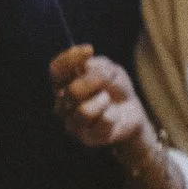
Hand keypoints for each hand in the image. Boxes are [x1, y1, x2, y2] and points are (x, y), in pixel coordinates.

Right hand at [50, 45, 160, 174]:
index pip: (56, 70)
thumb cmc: (115, 88)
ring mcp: (72, 123)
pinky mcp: (87, 138)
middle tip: (105, 85)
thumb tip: (84, 68)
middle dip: (96, 83)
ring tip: (107, 101)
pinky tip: (112, 116)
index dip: (69, 59)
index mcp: (63, 84)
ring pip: (84, 111)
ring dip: (104, 101)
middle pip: (72, 91)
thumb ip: (97, 67)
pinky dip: (113, 115)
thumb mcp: (110, 70)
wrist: (131, 111)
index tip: (90, 50)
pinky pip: (103, 122)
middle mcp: (62, 104)